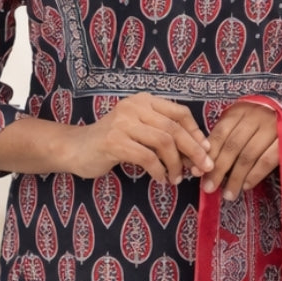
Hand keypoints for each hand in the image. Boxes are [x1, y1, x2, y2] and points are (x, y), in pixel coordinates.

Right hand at [68, 95, 214, 183]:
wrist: (75, 148)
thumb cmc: (112, 142)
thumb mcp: (140, 131)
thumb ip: (163, 135)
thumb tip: (198, 153)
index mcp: (144, 101)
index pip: (180, 112)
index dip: (196, 133)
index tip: (205, 151)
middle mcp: (134, 107)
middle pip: (175, 128)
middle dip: (193, 151)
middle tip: (203, 169)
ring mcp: (123, 123)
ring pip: (164, 143)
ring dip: (176, 164)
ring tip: (177, 178)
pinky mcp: (114, 141)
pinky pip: (147, 158)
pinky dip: (159, 171)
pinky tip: (161, 180)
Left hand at [202, 102, 278, 199]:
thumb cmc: (261, 125)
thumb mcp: (242, 124)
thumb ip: (225, 139)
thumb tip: (203, 165)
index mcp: (240, 111)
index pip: (220, 133)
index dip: (208, 154)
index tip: (198, 173)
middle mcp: (256, 116)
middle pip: (232, 146)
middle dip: (218, 169)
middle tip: (208, 188)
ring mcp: (273, 127)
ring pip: (248, 155)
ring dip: (236, 177)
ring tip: (228, 194)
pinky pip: (267, 161)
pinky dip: (255, 175)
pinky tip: (246, 186)